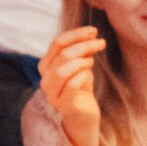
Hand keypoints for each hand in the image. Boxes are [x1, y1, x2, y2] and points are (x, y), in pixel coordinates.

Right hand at [38, 26, 105, 145]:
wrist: (83, 114)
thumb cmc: (81, 86)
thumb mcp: (80, 64)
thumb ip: (81, 51)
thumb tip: (90, 34)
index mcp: (46, 66)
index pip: (57, 43)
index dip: (76, 34)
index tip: (93, 31)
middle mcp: (45, 79)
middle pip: (62, 55)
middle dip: (83, 45)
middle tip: (100, 43)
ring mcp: (53, 94)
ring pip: (62, 70)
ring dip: (82, 61)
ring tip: (93, 60)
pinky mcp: (64, 105)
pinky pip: (71, 86)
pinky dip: (82, 75)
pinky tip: (90, 73)